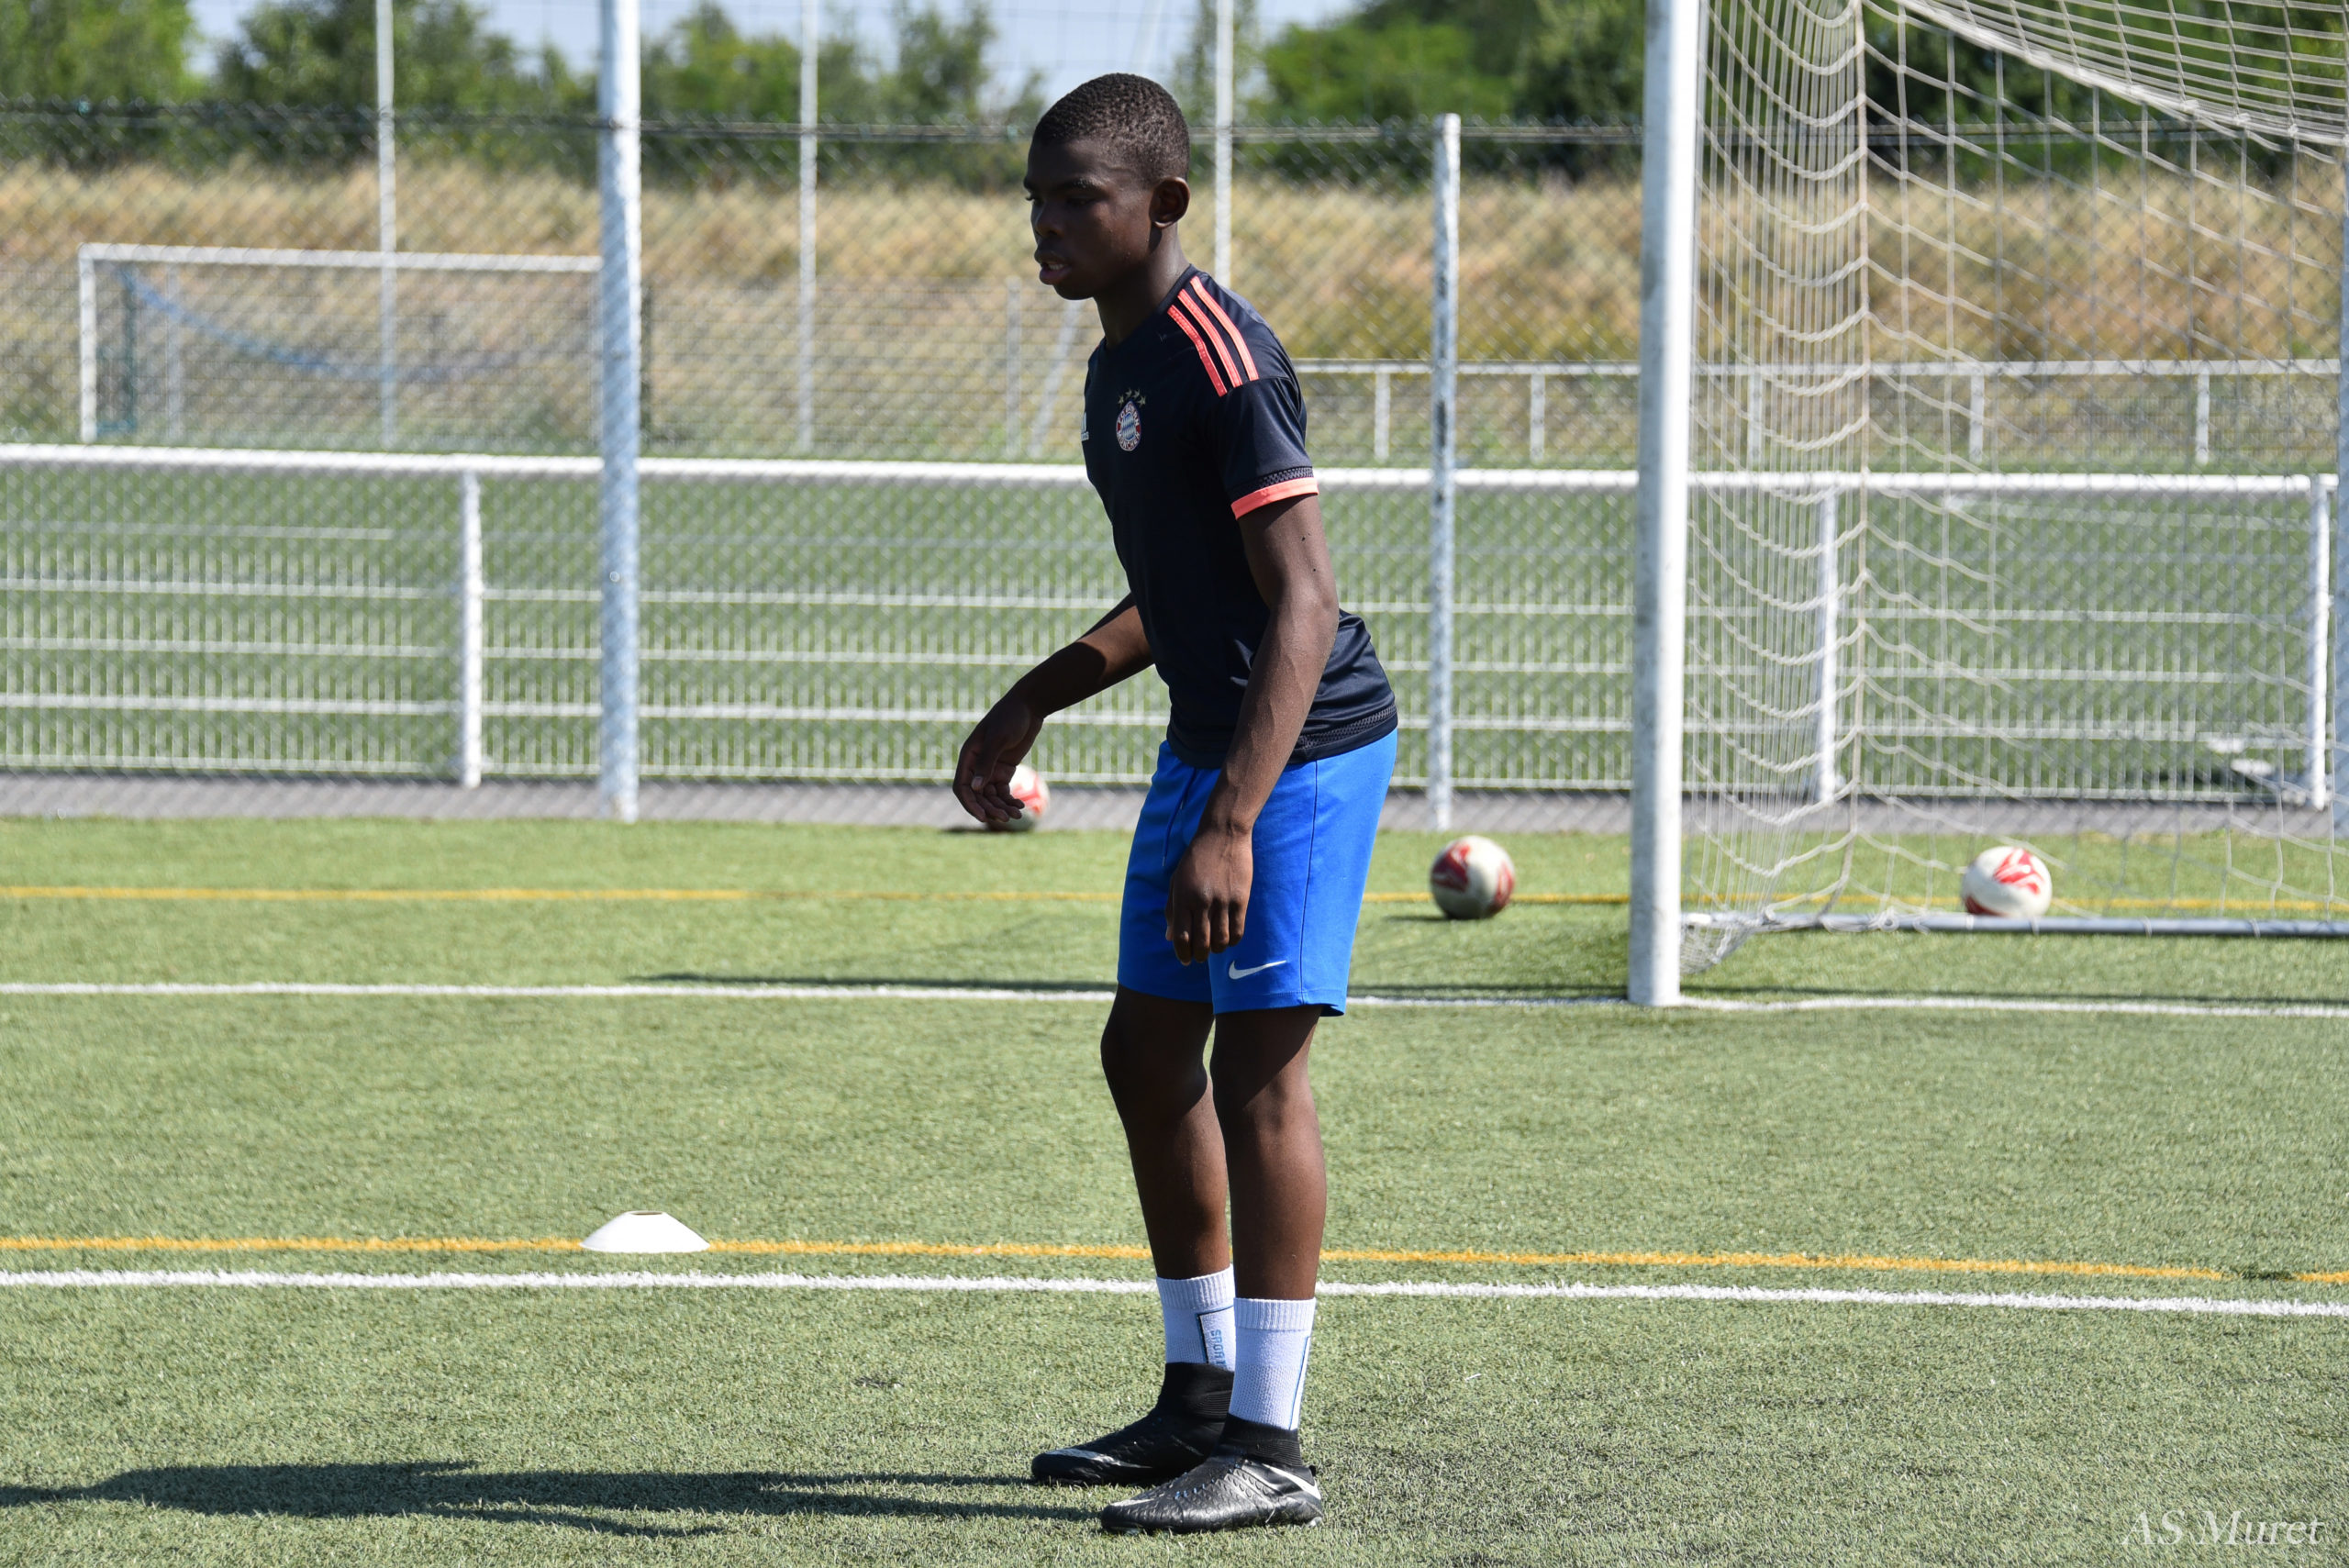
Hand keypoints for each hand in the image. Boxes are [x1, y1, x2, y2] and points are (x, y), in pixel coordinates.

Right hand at [954, 694, 1044, 826]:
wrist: (1029, 707)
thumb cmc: (1010, 718)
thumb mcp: (998, 739)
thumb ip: (986, 763)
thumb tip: (975, 788)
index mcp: (968, 756)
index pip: (962, 787)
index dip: (970, 804)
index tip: (983, 817)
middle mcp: (976, 764)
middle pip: (978, 795)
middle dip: (990, 808)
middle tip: (1006, 818)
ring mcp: (991, 768)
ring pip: (991, 796)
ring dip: (1002, 807)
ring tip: (1017, 815)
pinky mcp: (1005, 769)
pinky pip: (1003, 791)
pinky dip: (1010, 800)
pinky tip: (1021, 807)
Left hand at [1166, 819, 1252, 963]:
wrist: (1222, 834)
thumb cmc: (1196, 858)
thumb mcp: (1177, 880)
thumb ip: (1171, 910)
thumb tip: (1169, 938)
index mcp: (1183, 897)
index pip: (1182, 937)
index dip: (1183, 953)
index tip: (1185, 960)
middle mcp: (1202, 901)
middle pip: (1202, 942)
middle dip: (1200, 956)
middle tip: (1200, 957)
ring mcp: (1223, 901)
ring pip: (1221, 940)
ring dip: (1217, 950)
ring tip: (1215, 948)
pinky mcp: (1240, 898)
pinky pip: (1238, 930)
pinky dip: (1233, 941)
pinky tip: (1229, 939)